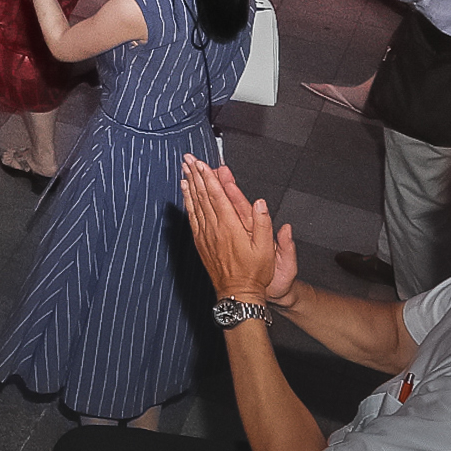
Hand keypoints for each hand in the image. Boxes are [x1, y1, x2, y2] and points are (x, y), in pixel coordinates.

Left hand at [179, 155, 296, 305]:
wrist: (237, 293)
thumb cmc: (254, 272)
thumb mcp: (266, 249)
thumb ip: (263, 223)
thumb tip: (260, 203)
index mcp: (231, 227)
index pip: (217, 196)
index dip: (209, 177)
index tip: (202, 163)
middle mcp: (215, 228)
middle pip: (203, 195)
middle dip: (196, 175)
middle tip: (188, 158)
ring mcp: (206, 235)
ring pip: (195, 203)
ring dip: (190, 184)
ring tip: (184, 169)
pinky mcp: (201, 242)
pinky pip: (192, 216)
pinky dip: (188, 201)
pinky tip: (185, 192)